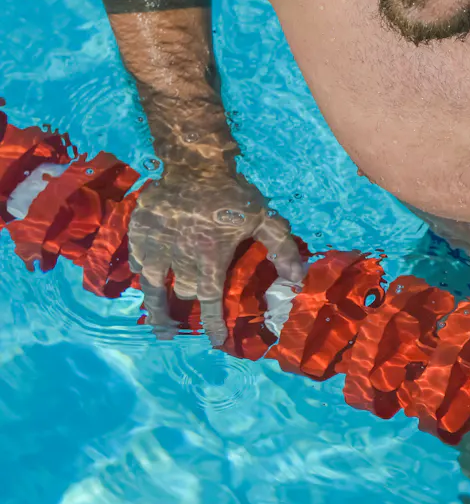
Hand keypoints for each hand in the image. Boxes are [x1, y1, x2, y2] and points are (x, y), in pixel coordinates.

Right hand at [127, 162, 297, 344]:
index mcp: (210, 257)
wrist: (194, 162)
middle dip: (189, 308)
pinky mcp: (140, 233)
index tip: (215, 341)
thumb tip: (297, 278)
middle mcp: (180, 257)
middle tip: (188, 320)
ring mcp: (156, 245)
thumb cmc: (232, 192)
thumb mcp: (264, 217)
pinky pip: (138, 262)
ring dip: (157, 309)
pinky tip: (145, 282)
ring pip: (153, 287)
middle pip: (185, 293)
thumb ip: (281, 248)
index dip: (213, 324)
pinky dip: (143, 275)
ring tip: (160, 327)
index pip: (210, 300)